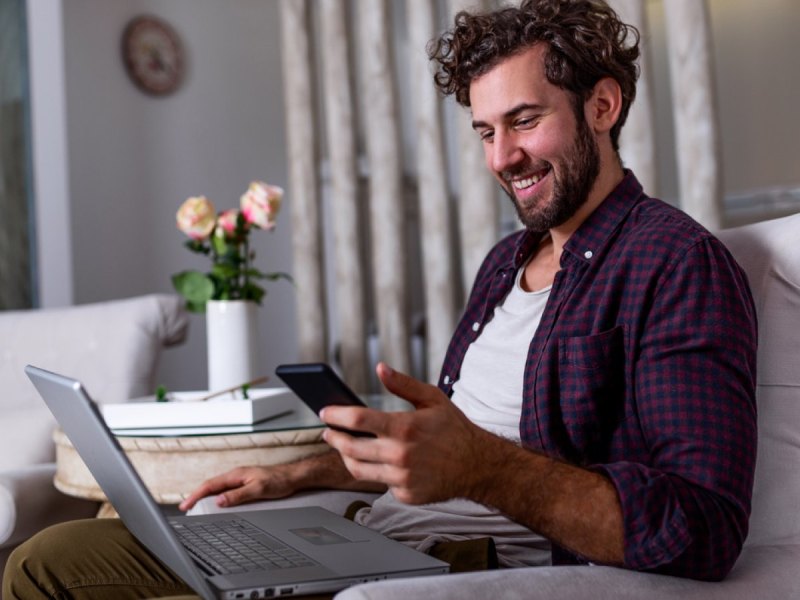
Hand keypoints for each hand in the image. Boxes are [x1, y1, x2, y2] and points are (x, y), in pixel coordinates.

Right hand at [178, 464, 296, 511]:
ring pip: (218, 489)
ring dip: (205, 497)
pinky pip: (226, 492)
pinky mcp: (245, 485)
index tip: (186, 505)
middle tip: (186, 509)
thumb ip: (238, 495)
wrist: (292, 477)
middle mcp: (236, 476)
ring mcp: (240, 480)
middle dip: (196, 496)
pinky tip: (216, 504)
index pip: (210, 485)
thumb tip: (219, 501)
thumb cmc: (278, 480)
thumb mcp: (258, 489)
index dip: (196, 495)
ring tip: (196, 508)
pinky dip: (216, 498)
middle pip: (211, 486)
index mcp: (236, 475)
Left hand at [320, 362, 489, 504]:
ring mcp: (402, 478)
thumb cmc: (454, 429)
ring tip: (344, 447)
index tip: (325, 411)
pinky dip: (374, 472)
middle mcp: (400, 455)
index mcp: (404, 428)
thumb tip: (381, 368)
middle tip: (328, 431)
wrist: (478, 465)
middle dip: (334, 438)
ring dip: (345, 457)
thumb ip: (403, 384)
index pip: (357, 421)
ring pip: (358, 470)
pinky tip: (376, 461)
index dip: (336, 415)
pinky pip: (379, 483)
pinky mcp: (406, 495)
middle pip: (350, 448)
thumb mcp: (432, 398)